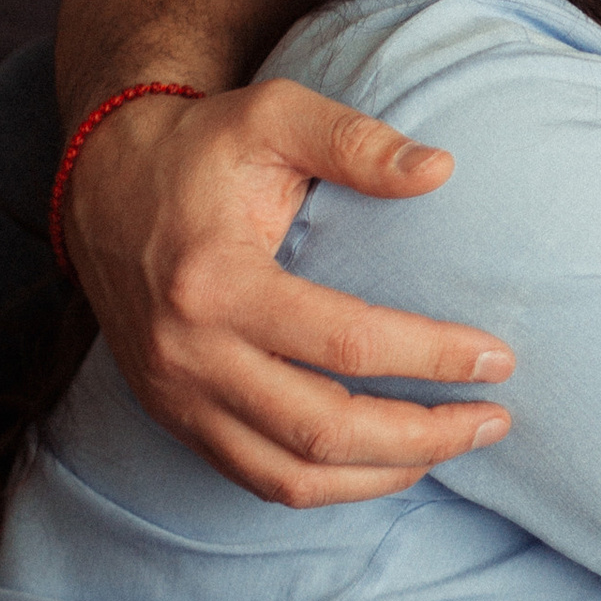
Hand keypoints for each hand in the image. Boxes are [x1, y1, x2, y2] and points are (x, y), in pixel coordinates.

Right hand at [64, 81, 514, 508]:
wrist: (102, 185)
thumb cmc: (201, 146)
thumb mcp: (273, 115)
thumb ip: (355, 140)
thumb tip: (440, 169)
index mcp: (215, 282)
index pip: (345, 343)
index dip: (431, 357)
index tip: (498, 357)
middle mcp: (189, 355)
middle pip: (323, 429)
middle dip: (422, 435)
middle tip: (495, 419)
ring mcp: (177, 397)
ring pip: (291, 477)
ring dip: (383, 475)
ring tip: (455, 447)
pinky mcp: (174, 417)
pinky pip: (259, 479)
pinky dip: (331, 485)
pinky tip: (388, 464)